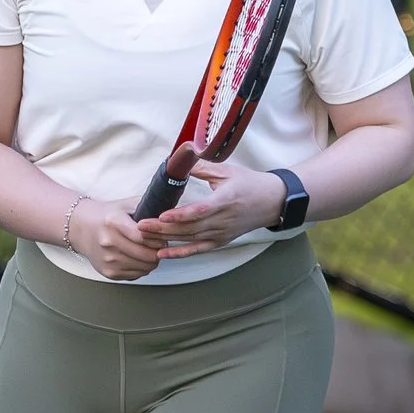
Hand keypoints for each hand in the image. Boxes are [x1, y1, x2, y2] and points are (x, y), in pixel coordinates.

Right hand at [69, 197, 163, 281]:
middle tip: (159, 245)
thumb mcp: (126, 204)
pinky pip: (136, 275)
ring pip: (145, 268)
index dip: (158, 238)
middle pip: (147, 255)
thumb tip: (170, 218)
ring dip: (151, 261)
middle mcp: (108, 242)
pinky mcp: (108, 272)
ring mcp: (107, 259)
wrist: (81, 228)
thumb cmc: (107, 216)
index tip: (162, 236)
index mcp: (114, 222)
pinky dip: (141, 268)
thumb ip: (148, 208)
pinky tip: (137, 258)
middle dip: (158, 251)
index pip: (144, 237)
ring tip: (148, 251)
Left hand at [135, 159, 288, 258]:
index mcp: (226, 200)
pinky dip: (180, 253)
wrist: (272, 202)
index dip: (180, 214)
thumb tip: (180, 160)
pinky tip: (162, 253)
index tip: (161, 214)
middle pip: (189, 227)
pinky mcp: (220, 241)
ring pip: (190, 239)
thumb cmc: (250, 184)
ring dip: (167, 238)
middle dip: (163, 227)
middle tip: (141, 225)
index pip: (200, 210)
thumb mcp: (227, 171)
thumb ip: (202, 167)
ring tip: (145, 235)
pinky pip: (197, 249)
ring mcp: (222, 233)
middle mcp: (223, 220)